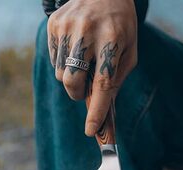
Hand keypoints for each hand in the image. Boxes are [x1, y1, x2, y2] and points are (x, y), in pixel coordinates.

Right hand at [47, 0, 137, 135]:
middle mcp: (87, 31)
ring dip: (72, 77)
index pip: (102, 83)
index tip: (91, 131)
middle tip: (86, 89)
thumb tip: (102, 113)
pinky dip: (64, 63)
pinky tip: (75, 48)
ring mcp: (67, 26)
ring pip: (61, 74)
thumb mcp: (128, 51)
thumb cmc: (120, 26)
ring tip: (84, 60)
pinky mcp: (53, 24)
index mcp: (112, 38)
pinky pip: (54, 60)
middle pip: (73, 82)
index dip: (96, 110)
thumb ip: (116, 80)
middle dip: (78, 94)